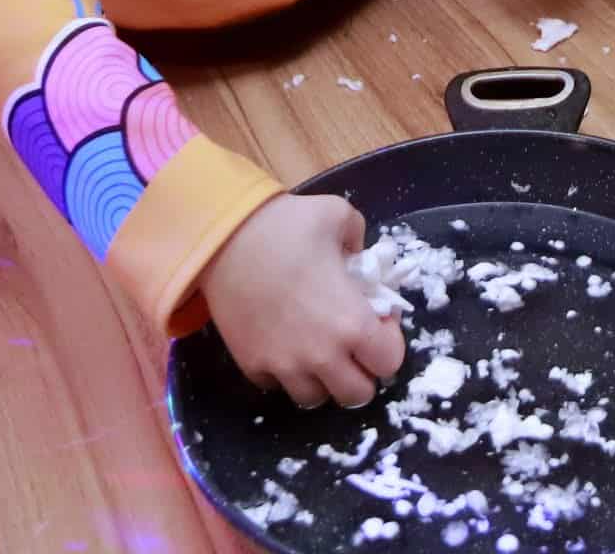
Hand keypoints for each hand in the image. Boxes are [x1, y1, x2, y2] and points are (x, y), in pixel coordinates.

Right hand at [198, 193, 405, 406]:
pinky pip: (279, 386)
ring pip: (316, 398)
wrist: (225, 239)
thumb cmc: (287, 226)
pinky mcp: (253, 367)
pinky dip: (287, 372)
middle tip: (352, 342)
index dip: (388, 342)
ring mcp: (284, 366)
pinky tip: (285, 342)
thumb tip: (360, 258)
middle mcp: (321, 355)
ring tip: (318, 347)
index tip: (376, 321)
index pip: (389, 362)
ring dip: (324, 378)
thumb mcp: (339, 215)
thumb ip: (360, 238)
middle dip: (361, 371)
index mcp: (351, 322)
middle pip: (357, 394)